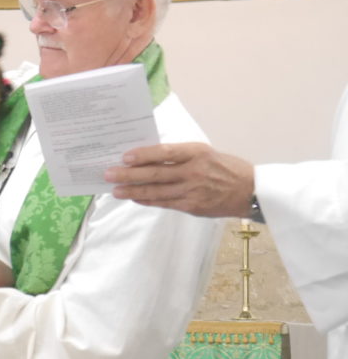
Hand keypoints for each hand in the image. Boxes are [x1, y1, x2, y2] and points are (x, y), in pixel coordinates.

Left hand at [105, 142, 255, 217]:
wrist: (249, 191)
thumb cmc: (223, 167)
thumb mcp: (204, 152)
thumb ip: (179, 155)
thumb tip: (147, 156)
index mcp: (196, 153)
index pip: (165, 152)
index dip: (143, 154)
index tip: (125, 156)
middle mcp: (193, 172)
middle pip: (155, 173)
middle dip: (129, 174)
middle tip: (109, 174)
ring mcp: (192, 191)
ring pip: (156, 191)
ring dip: (133, 191)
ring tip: (115, 190)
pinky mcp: (192, 206)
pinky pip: (164, 203)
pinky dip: (147, 200)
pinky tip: (134, 198)